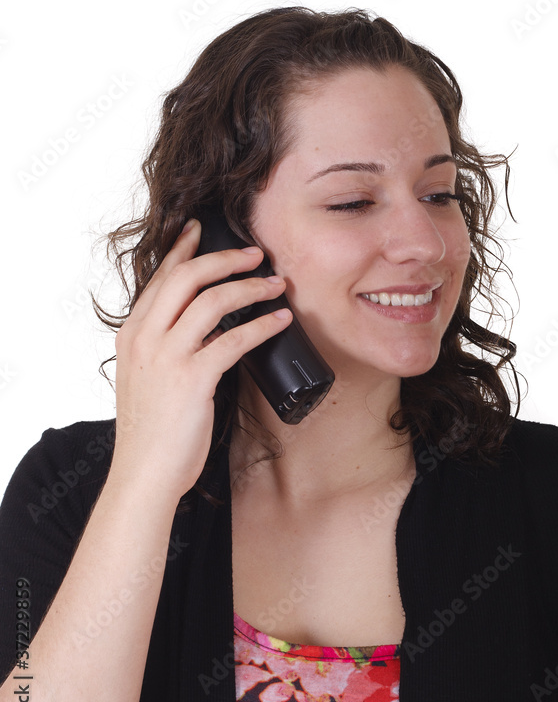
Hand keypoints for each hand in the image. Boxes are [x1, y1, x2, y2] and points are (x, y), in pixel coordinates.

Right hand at [110, 218, 291, 500]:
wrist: (144, 473)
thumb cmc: (152, 431)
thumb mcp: (147, 378)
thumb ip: (167, 348)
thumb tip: (206, 328)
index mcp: (132, 333)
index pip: (161, 277)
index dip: (184, 249)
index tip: (201, 228)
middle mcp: (145, 337)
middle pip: (188, 277)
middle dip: (225, 258)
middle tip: (256, 253)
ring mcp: (167, 356)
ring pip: (213, 300)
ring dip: (251, 287)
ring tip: (277, 285)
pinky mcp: (192, 378)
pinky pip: (235, 338)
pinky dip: (263, 325)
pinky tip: (280, 320)